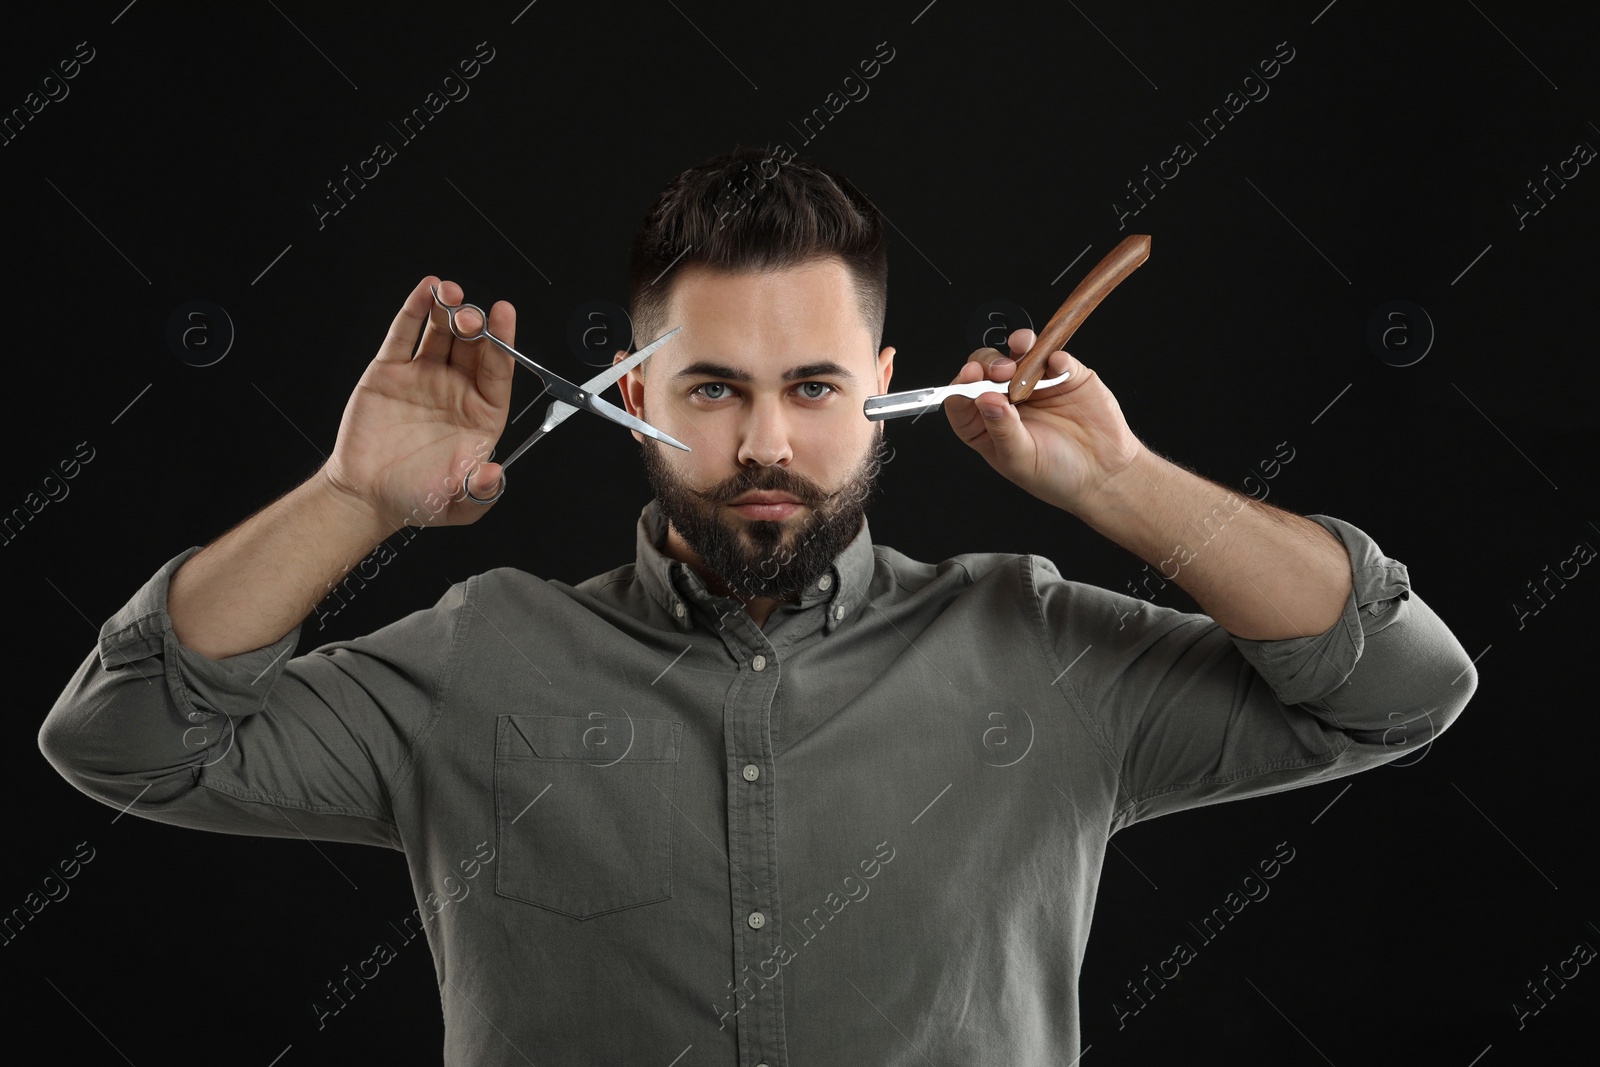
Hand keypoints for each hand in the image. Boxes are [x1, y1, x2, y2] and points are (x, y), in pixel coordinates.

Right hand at [319, 277, 515, 529]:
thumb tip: (497, 474)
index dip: (503, 344)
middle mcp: (457, 390)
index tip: (505, 315)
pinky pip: (404, 335)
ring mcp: (424, 377)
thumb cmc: (416, 500)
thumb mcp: (458, 505)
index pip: (498, 372)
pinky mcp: (391, 371)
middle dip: (474, 325)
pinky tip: (425, 290)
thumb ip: (482, 491)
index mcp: (481, 415)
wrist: (366, 497)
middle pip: (472, 347)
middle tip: (469, 314)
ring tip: (447, 291)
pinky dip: (414, 310)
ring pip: (441, 333)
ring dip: (447, 309)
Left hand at [943, 329, 1145, 514]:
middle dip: (988, 364)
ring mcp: (1035, 384)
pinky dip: (1053, 354)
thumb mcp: (1021, 459)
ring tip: (1020, 358)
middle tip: (1000, 371)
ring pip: (1017, 353)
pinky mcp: (1064, 375)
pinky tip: (1056, 365)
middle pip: (985, 369)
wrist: (1103, 474)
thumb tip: (984, 399)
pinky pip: (1055, 355)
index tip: (968, 377)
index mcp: (987, 425)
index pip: (962, 400)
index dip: (962, 386)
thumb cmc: (1056, 474)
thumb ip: (1002, 428)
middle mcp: (1006, 400)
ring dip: (1017, 347)